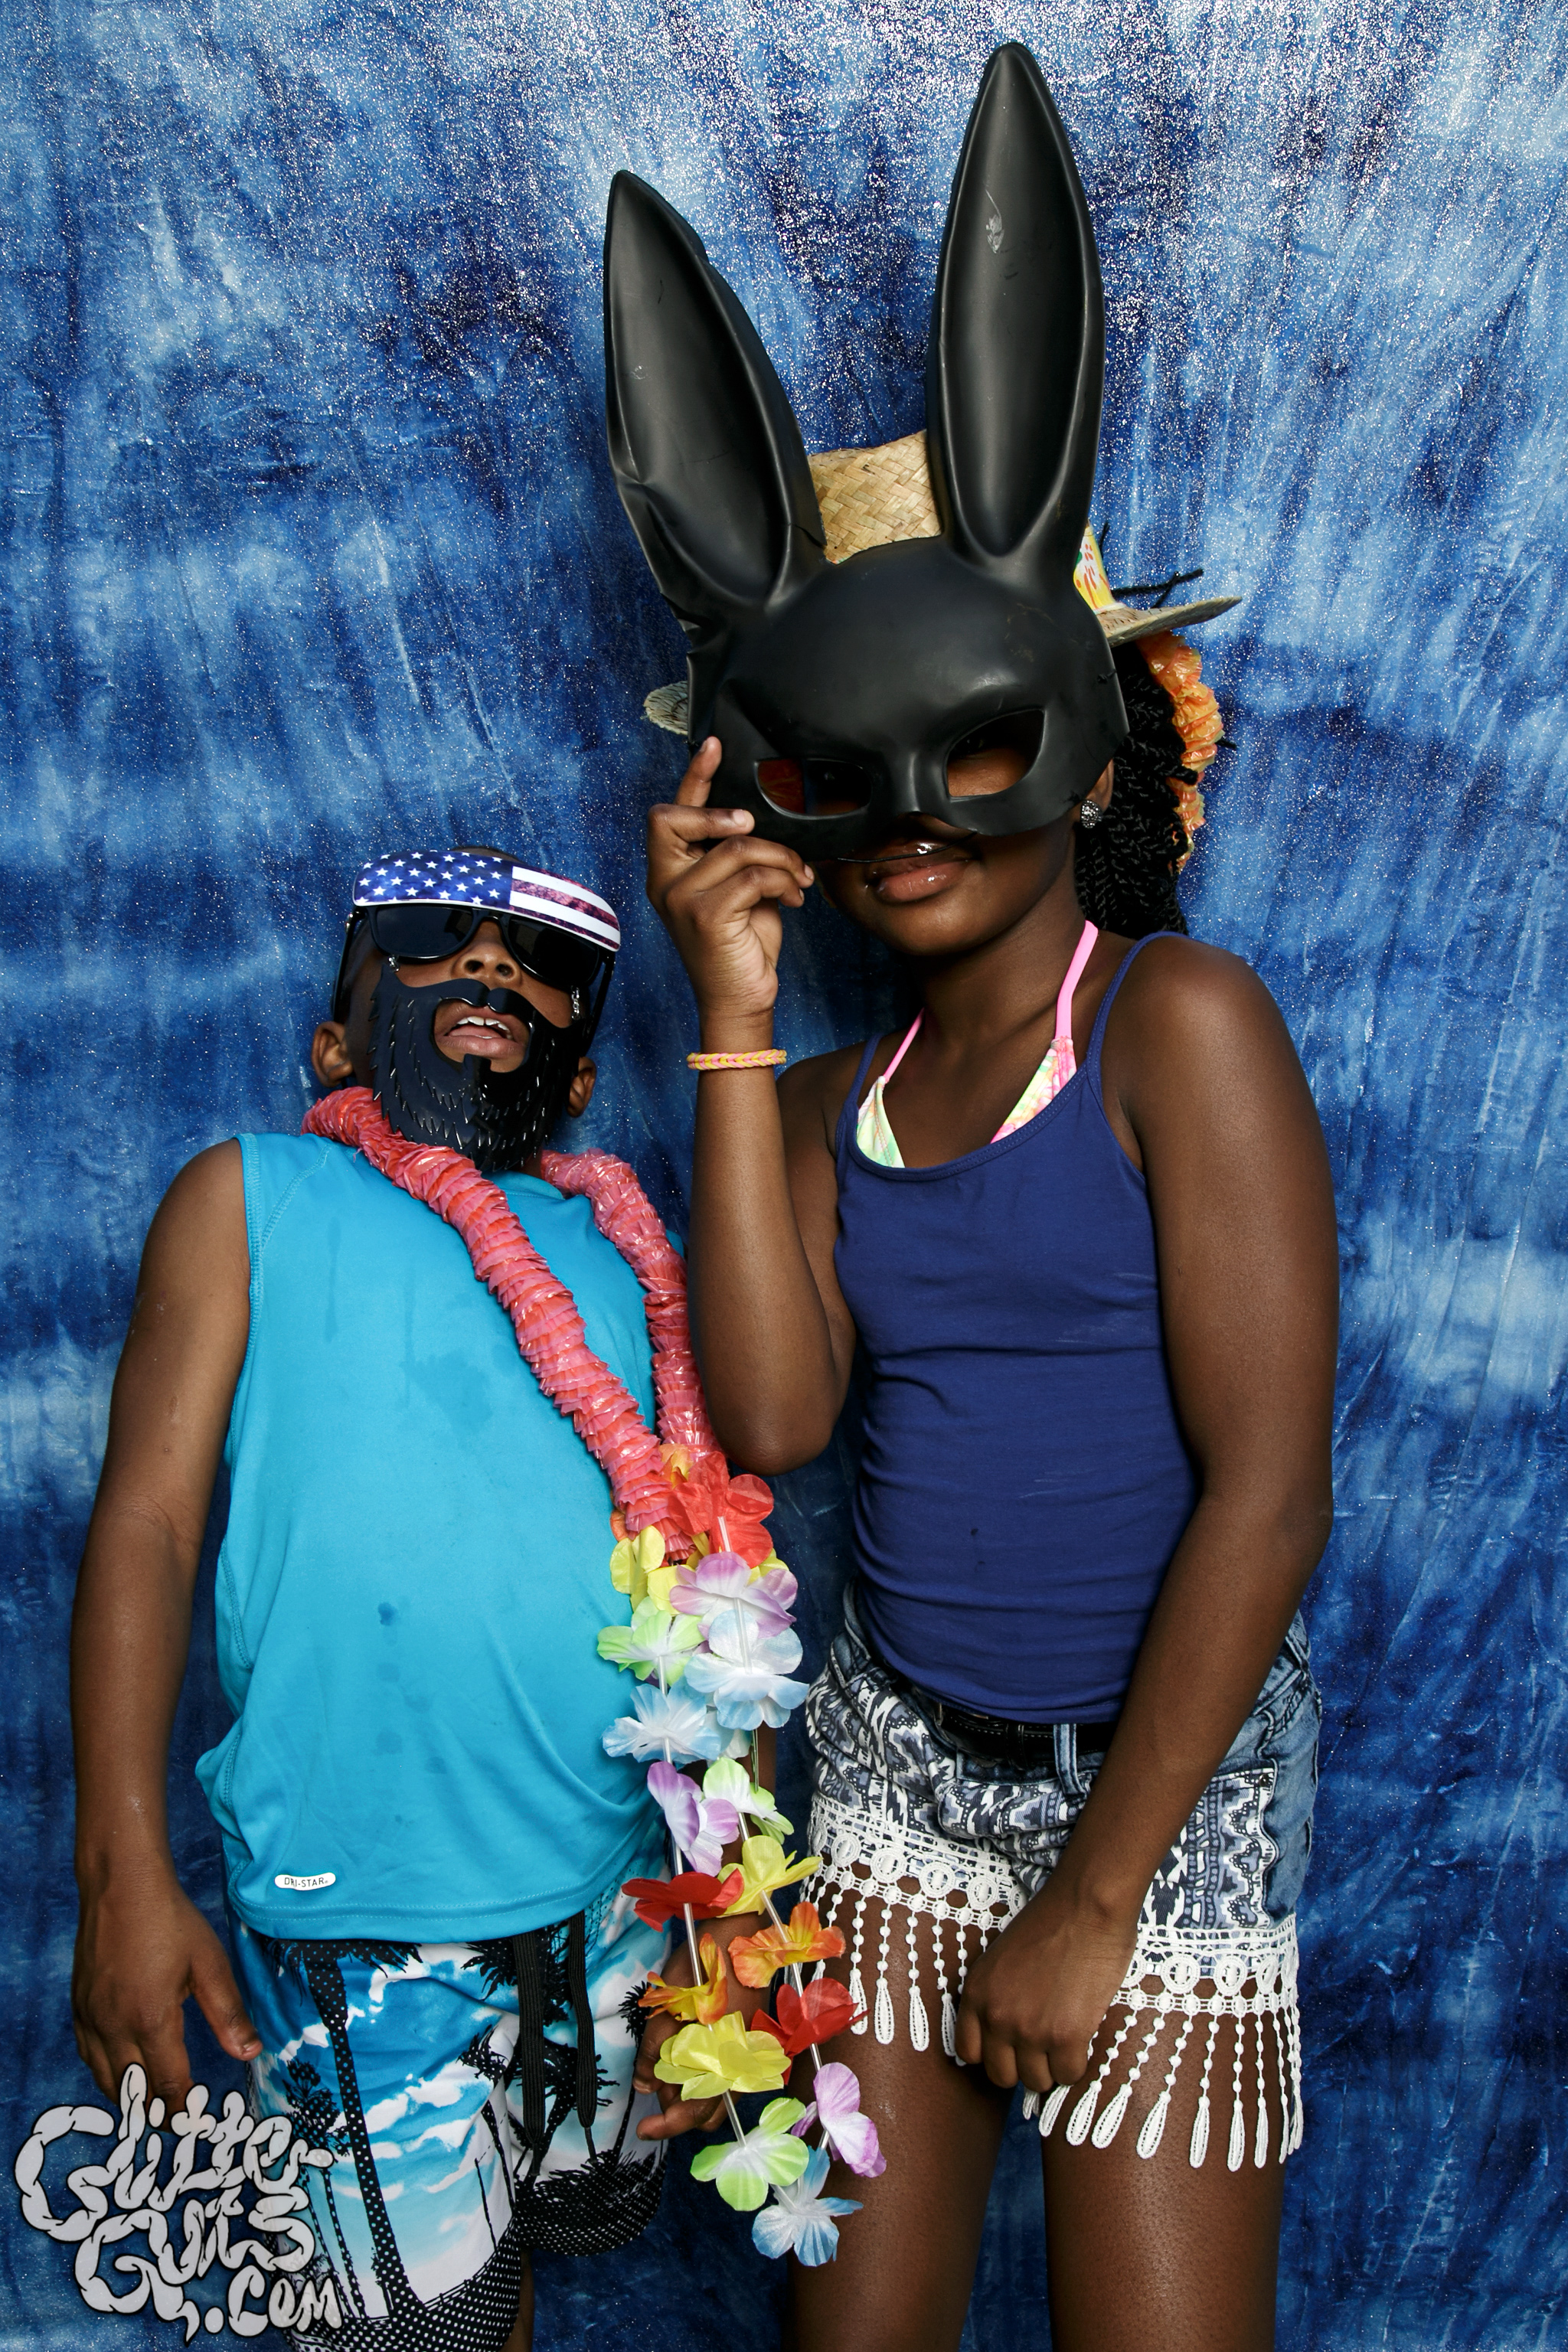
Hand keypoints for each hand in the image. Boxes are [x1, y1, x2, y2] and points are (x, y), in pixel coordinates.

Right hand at [72, 1868, 260, 2107]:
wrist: (122, 1886)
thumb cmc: (170, 1921)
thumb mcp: (209, 1964)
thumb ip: (229, 2013)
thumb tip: (249, 2052)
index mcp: (151, 2020)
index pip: (167, 2083)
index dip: (181, 2108)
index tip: (193, 2121)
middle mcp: (114, 2027)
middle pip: (133, 2089)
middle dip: (155, 2108)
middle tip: (174, 2118)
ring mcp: (91, 2018)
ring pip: (105, 2078)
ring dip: (128, 2094)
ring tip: (150, 2100)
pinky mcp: (78, 2006)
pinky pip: (87, 2055)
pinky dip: (105, 2071)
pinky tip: (121, 2067)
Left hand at [633, 1910, 768, 2140]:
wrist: (738, 1934)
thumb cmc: (700, 1969)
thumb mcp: (667, 2009)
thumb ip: (654, 2053)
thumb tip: (645, 2085)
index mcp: (724, 2063)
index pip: (693, 2114)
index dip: (665, 2126)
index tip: (643, 2129)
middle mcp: (742, 2068)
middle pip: (707, 2112)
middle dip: (676, 2104)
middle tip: (654, 2080)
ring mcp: (749, 2055)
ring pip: (716, 2096)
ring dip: (689, 2090)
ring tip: (667, 2064)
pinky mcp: (749, 2042)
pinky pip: (726, 2075)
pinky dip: (703, 2073)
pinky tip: (686, 2051)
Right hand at [645, 738, 812, 1032]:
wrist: (741, 999)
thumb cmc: (742, 946)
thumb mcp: (740, 891)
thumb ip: (737, 857)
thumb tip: (759, 824)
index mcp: (669, 872)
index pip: (671, 813)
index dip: (693, 776)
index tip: (713, 745)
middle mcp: (665, 882)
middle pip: (678, 817)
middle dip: (723, 814)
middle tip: (755, 827)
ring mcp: (680, 899)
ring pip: (737, 847)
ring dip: (780, 858)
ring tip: (798, 878)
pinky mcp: (705, 916)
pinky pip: (752, 876)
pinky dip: (783, 881)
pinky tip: (795, 897)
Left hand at [954, 1874, 1138, 2094]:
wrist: (1085, 1905)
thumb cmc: (1051, 1922)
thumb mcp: (1002, 1958)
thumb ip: (997, 1995)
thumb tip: (1005, 2034)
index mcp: (976, 1993)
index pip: (968, 2053)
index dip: (994, 2053)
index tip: (1012, 2047)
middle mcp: (996, 2016)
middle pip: (1001, 2075)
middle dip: (1023, 2066)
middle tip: (1043, 2047)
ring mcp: (1029, 2029)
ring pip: (1036, 2082)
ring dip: (1052, 2067)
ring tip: (1066, 2040)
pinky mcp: (1065, 2036)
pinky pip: (1068, 2075)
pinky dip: (1077, 2064)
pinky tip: (1083, 2039)